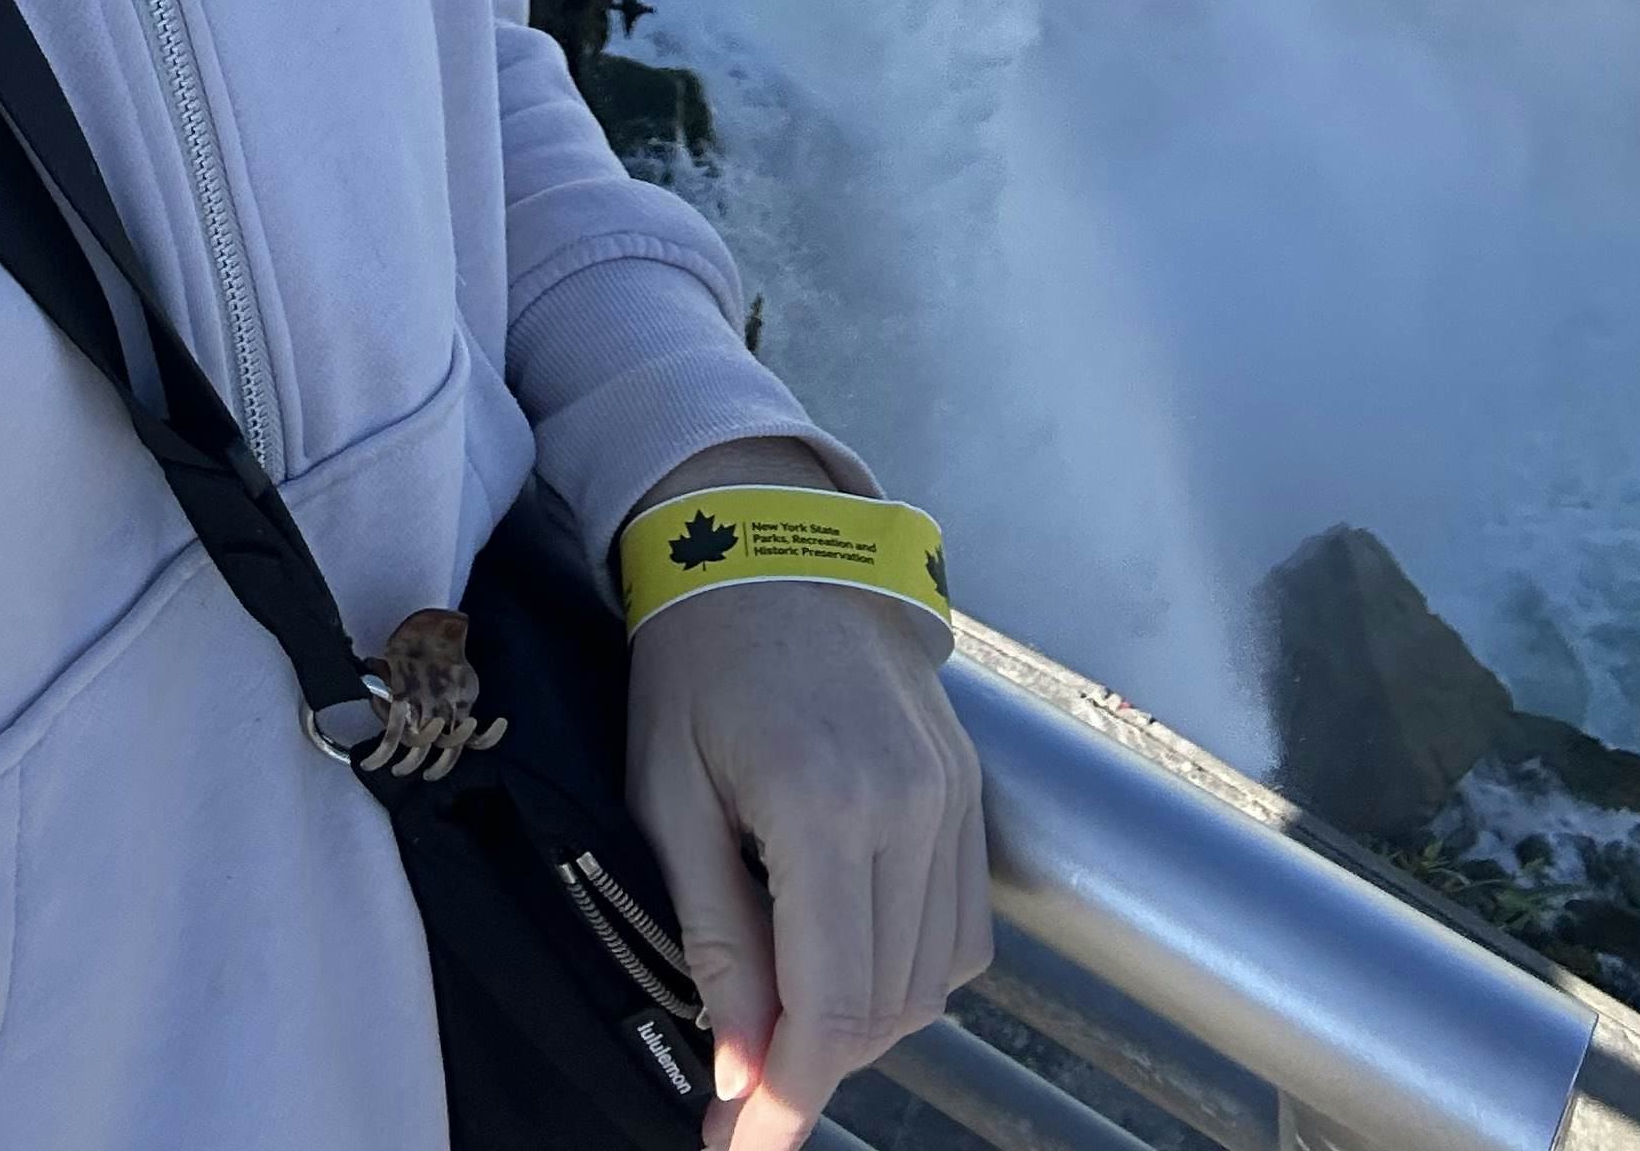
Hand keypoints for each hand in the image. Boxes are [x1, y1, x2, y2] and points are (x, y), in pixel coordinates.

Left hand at [622, 442, 989, 1150]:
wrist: (767, 548)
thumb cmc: (695, 664)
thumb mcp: (670, 797)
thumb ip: (714, 938)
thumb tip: (740, 1069)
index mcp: (825, 806)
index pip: (832, 1006)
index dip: (791, 1098)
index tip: (743, 1148)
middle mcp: (910, 806)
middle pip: (888, 1007)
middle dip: (817, 1070)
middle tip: (746, 1097)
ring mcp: (952, 796)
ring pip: (934, 981)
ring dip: (865, 1028)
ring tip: (788, 1026)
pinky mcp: (968, 788)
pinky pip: (961, 928)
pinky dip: (912, 975)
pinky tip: (849, 962)